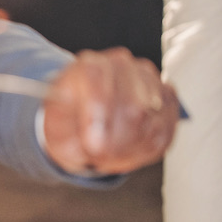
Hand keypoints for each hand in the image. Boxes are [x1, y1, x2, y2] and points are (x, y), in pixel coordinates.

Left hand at [41, 48, 179, 174]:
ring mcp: (148, 80)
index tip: (93, 143)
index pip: (96, 78)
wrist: (83, 115)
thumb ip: (66, 132)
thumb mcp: (53, 125)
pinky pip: (166, 132)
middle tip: (99, 156)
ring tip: (108, 154)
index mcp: (88, 65)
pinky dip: (145, 151)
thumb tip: (88, 144)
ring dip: (129, 149)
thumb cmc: (67, 118)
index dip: (98, 114)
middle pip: (132, 105)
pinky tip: (125, 153)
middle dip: (116, 142)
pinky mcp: (167, 98)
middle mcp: (121, 66)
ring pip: (152, 122)